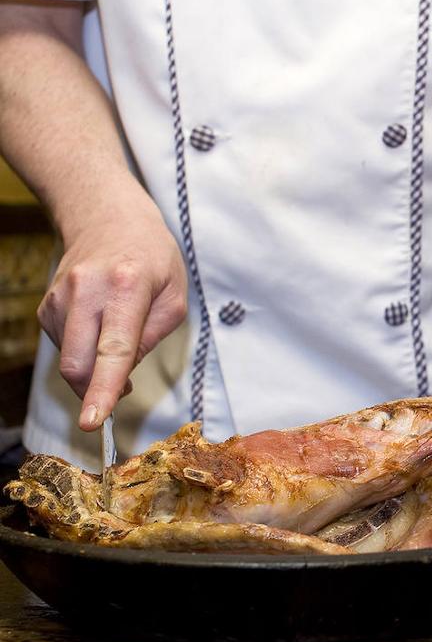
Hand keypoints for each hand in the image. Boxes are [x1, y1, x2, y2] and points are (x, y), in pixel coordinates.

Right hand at [37, 193, 187, 430]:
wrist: (108, 219)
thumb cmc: (151, 257)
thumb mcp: (175, 295)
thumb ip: (153, 336)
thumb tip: (122, 375)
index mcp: (126, 287)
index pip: (113, 350)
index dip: (103, 389)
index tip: (93, 422)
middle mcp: (86, 292)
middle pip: (78, 365)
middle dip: (95, 391)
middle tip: (120, 392)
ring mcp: (59, 298)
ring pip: (70, 359)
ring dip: (94, 367)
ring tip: (118, 334)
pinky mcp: (46, 306)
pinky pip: (65, 347)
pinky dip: (85, 351)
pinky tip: (99, 325)